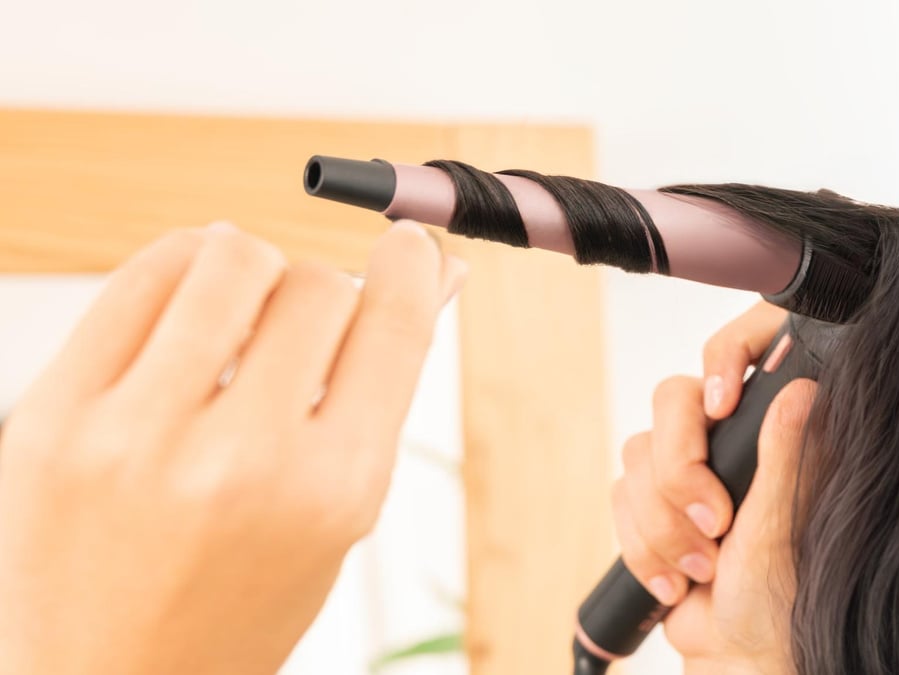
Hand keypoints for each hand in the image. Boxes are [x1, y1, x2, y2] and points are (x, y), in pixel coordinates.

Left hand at [0, 221, 465, 674]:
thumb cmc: (238, 605)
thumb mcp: (334, 516)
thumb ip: (380, 394)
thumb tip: (433, 279)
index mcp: (329, 494)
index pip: (391, 327)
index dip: (409, 266)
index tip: (407, 244)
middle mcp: (238, 460)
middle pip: (316, 285)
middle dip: (327, 292)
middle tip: (308, 326)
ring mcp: (135, 435)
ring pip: (228, 257)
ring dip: (254, 267)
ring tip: (245, 308)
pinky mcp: (54, 417)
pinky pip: (140, 278)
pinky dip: (182, 267)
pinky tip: (190, 303)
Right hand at [611, 301, 813, 673]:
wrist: (734, 653)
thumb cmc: (775, 597)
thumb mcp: (780, 526)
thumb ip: (784, 457)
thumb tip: (802, 388)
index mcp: (762, 435)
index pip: (724, 364)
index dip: (717, 368)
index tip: (723, 405)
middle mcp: (720, 442)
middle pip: (669, 405)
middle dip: (680, 475)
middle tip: (714, 524)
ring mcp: (680, 471)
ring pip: (637, 461)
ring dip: (664, 529)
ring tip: (703, 570)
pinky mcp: (647, 503)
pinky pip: (619, 500)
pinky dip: (644, 550)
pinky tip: (675, 582)